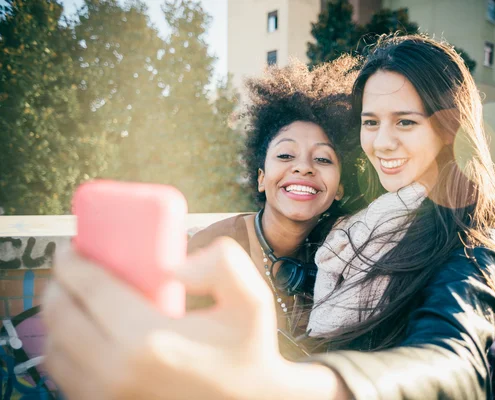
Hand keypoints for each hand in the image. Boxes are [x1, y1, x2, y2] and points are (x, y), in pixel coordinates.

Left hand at [43, 237, 348, 399]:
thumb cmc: (249, 350)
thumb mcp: (252, 299)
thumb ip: (223, 264)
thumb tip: (173, 265)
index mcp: (149, 339)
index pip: (90, 288)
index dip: (71, 261)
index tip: (71, 247)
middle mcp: (117, 371)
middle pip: (62, 316)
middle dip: (58, 283)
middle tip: (72, 267)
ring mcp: (106, 396)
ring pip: (55, 348)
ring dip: (56, 316)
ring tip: (75, 296)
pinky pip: (64, 374)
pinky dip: (62, 348)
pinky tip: (82, 331)